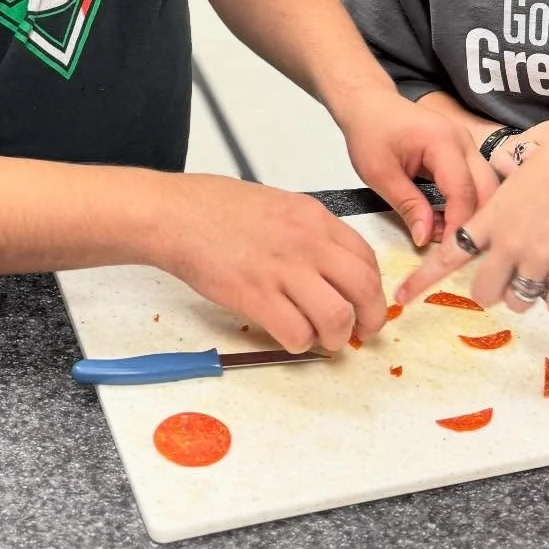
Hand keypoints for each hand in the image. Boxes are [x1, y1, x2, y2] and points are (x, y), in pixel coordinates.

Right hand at [148, 174, 389, 354]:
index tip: (365, 304)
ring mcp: (282, 269)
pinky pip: (297, 333)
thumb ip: (307, 233)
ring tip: (320, 339)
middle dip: (370, 320)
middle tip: (358, 332)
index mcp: (313, 218)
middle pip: (364, 289)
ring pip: (337, 317)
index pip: (366, 258)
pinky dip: (299, 344)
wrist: (176, 214)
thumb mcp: (277, 204)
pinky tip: (289, 337)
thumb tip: (329, 269)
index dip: (373, 289)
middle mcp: (306, 242)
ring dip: (335, 338)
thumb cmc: (216, 208)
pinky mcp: (256, 295)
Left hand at [336, 86, 497, 249]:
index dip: (457, 225)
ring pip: (487, 187)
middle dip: (475, 223)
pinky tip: (449, 222)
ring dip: (473, 215)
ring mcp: (468, 145)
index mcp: (443, 142)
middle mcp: (464, 141)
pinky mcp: (464, 152)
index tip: (447, 254)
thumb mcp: (379, 173)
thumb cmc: (369, 133)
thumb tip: (425, 240)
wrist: (369, 104)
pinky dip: (468, 205)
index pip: (462, 191)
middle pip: (487, 189)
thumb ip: (407, 205)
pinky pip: (476, 182)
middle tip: (455, 252)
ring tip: (449, 239)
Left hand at [394, 100, 548, 316]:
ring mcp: (542, 254)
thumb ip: (498, 177)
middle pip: (483, 292)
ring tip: (540, 273)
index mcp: (490, 216)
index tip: (402, 297)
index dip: (423, 279)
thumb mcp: (516, 159)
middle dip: (491, 290)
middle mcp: (509, 240)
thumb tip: (495, 171)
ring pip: (519, 302)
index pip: (447, 253)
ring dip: (526, 294)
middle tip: (506, 277)